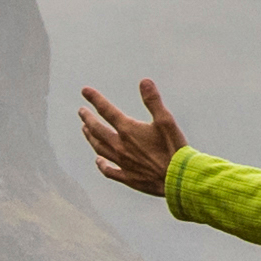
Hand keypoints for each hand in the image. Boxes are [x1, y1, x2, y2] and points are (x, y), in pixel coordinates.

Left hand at [77, 77, 185, 195]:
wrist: (178, 179)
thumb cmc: (174, 148)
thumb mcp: (166, 121)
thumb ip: (153, 101)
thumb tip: (144, 81)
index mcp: (128, 130)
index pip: (106, 110)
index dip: (95, 99)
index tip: (84, 91)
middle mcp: (120, 146)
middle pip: (97, 130)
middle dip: (88, 119)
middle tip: (81, 112)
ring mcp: (122, 163)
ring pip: (99, 148)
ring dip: (90, 138)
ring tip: (85, 131)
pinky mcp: (128, 177)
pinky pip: (109, 171)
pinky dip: (101, 164)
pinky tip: (98, 161)